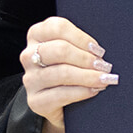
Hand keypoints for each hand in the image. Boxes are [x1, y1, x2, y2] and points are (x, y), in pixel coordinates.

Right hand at [21, 16, 117, 132]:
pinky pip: (60, 94)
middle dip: (86, 58)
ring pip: (62, 73)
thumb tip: (100, 51)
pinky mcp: (35, 101)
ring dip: (88, 76)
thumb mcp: (73, 51)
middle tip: (104, 66)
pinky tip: (94, 90)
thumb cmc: (71, 69)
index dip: (81, 38)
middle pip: (59, 50)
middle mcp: (28, 55)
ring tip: (104, 79)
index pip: (58, 28)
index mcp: (37, 35)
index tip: (98, 50)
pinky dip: (81, 91)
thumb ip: (81, 44)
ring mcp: (30, 79)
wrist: (62, 104)